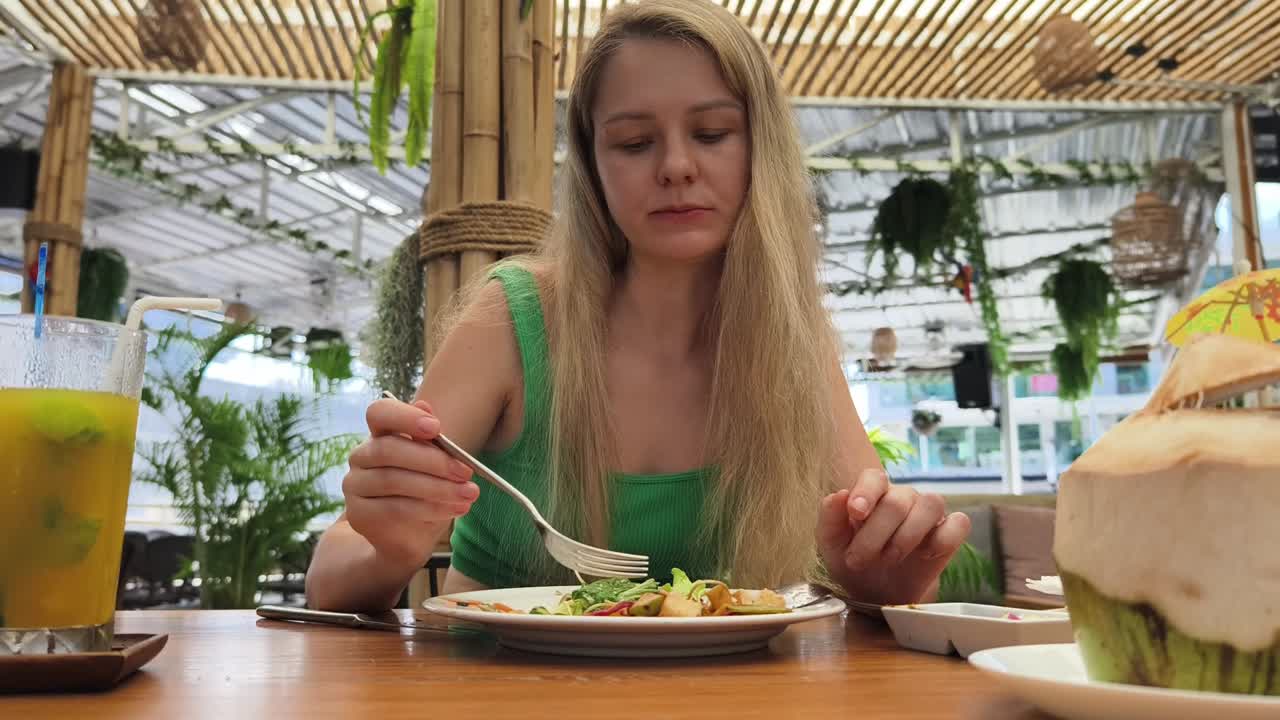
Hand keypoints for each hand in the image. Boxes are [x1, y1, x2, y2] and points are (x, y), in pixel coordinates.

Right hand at [343, 397, 478, 567]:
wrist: (409, 536)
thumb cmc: (425, 491)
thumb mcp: (435, 464)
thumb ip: (430, 439)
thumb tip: (426, 406)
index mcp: (379, 435)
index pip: (379, 413)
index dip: (405, 416)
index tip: (436, 427)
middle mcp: (361, 456)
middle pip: (389, 449)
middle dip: (433, 460)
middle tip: (465, 472)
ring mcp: (354, 486)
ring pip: (394, 480)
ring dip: (438, 488)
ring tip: (468, 494)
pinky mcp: (358, 514)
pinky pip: (395, 508)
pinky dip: (430, 508)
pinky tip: (453, 509)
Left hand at [816, 469, 969, 604]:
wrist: (877, 593)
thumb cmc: (854, 560)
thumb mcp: (831, 545)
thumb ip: (830, 518)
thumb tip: (839, 494)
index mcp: (873, 493)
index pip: (874, 477)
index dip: (866, 492)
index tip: (856, 513)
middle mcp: (903, 497)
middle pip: (898, 500)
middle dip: (875, 534)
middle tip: (858, 560)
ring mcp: (928, 513)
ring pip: (931, 504)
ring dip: (907, 535)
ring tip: (889, 558)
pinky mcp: (949, 533)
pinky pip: (959, 523)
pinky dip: (944, 538)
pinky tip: (926, 555)